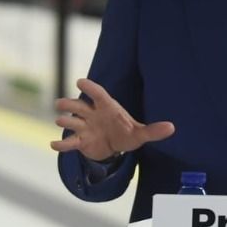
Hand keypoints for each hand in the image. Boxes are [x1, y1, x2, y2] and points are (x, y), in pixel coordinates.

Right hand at [51, 77, 174, 159]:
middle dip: (70, 104)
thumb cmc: (127, 132)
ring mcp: (85, 127)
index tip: (80, 81)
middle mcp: (93, 115)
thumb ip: (154, 131)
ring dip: (65, 121)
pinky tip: (54, 145)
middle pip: (79, 106)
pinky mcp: (81, 141)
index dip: (90, 88)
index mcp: (108, 107)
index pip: (98, 94)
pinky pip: (70, 142)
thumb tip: (172, 128)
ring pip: (72, 121)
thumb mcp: (141, 134)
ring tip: (59, 121)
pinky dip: (62, 144)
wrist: (116, 145)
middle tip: (60, 103)